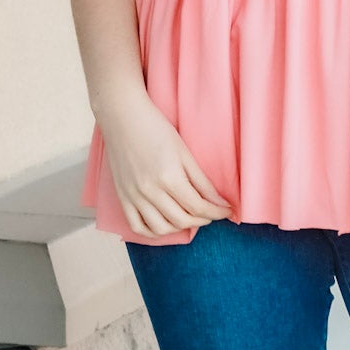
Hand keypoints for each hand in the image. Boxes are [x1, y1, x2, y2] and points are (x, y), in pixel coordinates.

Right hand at [97, 87, 235, 237]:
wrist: (122, 118)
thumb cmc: (155, 129)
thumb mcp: (184, 152)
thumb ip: (202, 181)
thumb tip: (219, 202)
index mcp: (169, 178)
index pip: (199, 207)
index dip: (217, 212)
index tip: (227, 211)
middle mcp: (151, 192)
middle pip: (183, 220)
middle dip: (203, 220)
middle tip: (212, 213)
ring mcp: (134, 197)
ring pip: (162, 228)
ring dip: (180, 227)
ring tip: (190, 217)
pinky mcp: (123, 198)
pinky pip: (138, 227)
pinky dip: (153, 231)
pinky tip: (166, 224)